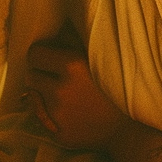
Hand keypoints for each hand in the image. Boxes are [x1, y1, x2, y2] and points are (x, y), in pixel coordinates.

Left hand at [26, 28, 133, 151]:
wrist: (130, 127)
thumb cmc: (117, 85)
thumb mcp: (98, 56)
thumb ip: (74, 39)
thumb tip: (57, 27)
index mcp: (71, 65)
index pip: (34, 54)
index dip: (41, 55)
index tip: (49, 59)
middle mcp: (60, 90)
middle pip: (31, 76)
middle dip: (41, 75)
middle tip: (56, 77)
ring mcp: (57, 115)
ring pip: (33, 97)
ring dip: (43, 93)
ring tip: (63, 94)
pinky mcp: (57, 134)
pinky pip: (40, 118)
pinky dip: (48, 114)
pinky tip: (66, 112)